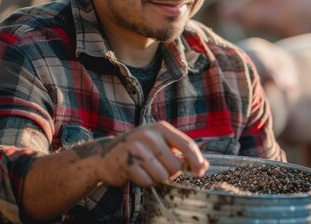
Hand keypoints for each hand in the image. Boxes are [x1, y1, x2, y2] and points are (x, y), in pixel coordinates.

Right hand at [71, 121, 208, 186]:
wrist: (105, 155)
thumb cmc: (139, 150)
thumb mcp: (160, 145)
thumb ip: (181, 154)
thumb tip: (204, 166)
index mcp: (161, 128)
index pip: (187, 145)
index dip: (197, 161)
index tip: (200, 172)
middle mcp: (149, 134)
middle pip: (175, 165)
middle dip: (169, 173)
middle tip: (157, 167)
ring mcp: (136, 147)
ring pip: (162, 175)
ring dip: (156, 178)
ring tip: (145, 169)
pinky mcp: (126, 162)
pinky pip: (147, 181)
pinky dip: (145, 182)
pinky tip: (136, 173)